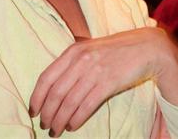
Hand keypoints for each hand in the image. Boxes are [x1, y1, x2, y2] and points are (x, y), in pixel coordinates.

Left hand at [29, 27, 176, 136]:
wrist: (144, 48)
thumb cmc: (114, 51)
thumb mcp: (89, 50)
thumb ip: (72, 63)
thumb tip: (52, 86)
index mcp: (73, 51)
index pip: (46, 77)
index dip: (37, 97)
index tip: (33, 111)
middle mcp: (81, 60)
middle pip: (56, 92)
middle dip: (47, 113)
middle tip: (45, 126)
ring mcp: (94, 70)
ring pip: (70, 101)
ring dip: (60, 120)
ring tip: (56, 130)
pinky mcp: (108, 82)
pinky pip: (87, 105)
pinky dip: (77, 118)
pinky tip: (72, 126)